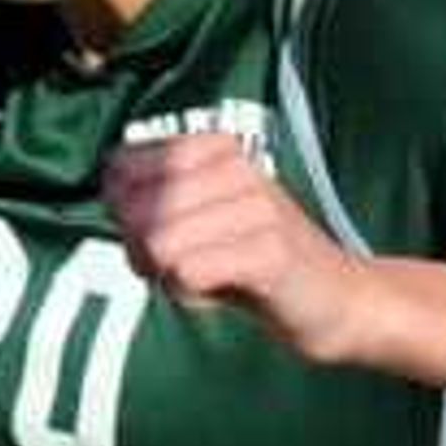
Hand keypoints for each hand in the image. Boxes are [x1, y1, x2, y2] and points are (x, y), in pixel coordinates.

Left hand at [100, 128, 380, 364]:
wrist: (338, 299)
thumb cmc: (257, 260)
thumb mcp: (200, 216)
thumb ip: (152, 200)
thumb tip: (108, 196)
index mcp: (214, 147)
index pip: (121, 170)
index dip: (125, 215)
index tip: (162, 234)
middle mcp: (236, 166)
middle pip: (136, 211)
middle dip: (143, 252)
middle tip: (180, 267)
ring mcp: (256, 205)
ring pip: (159, 243)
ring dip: (170, 277)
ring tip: (208, 278)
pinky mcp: (269, 250)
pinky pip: (188, 272)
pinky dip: (193, 295)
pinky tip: (225, 292)